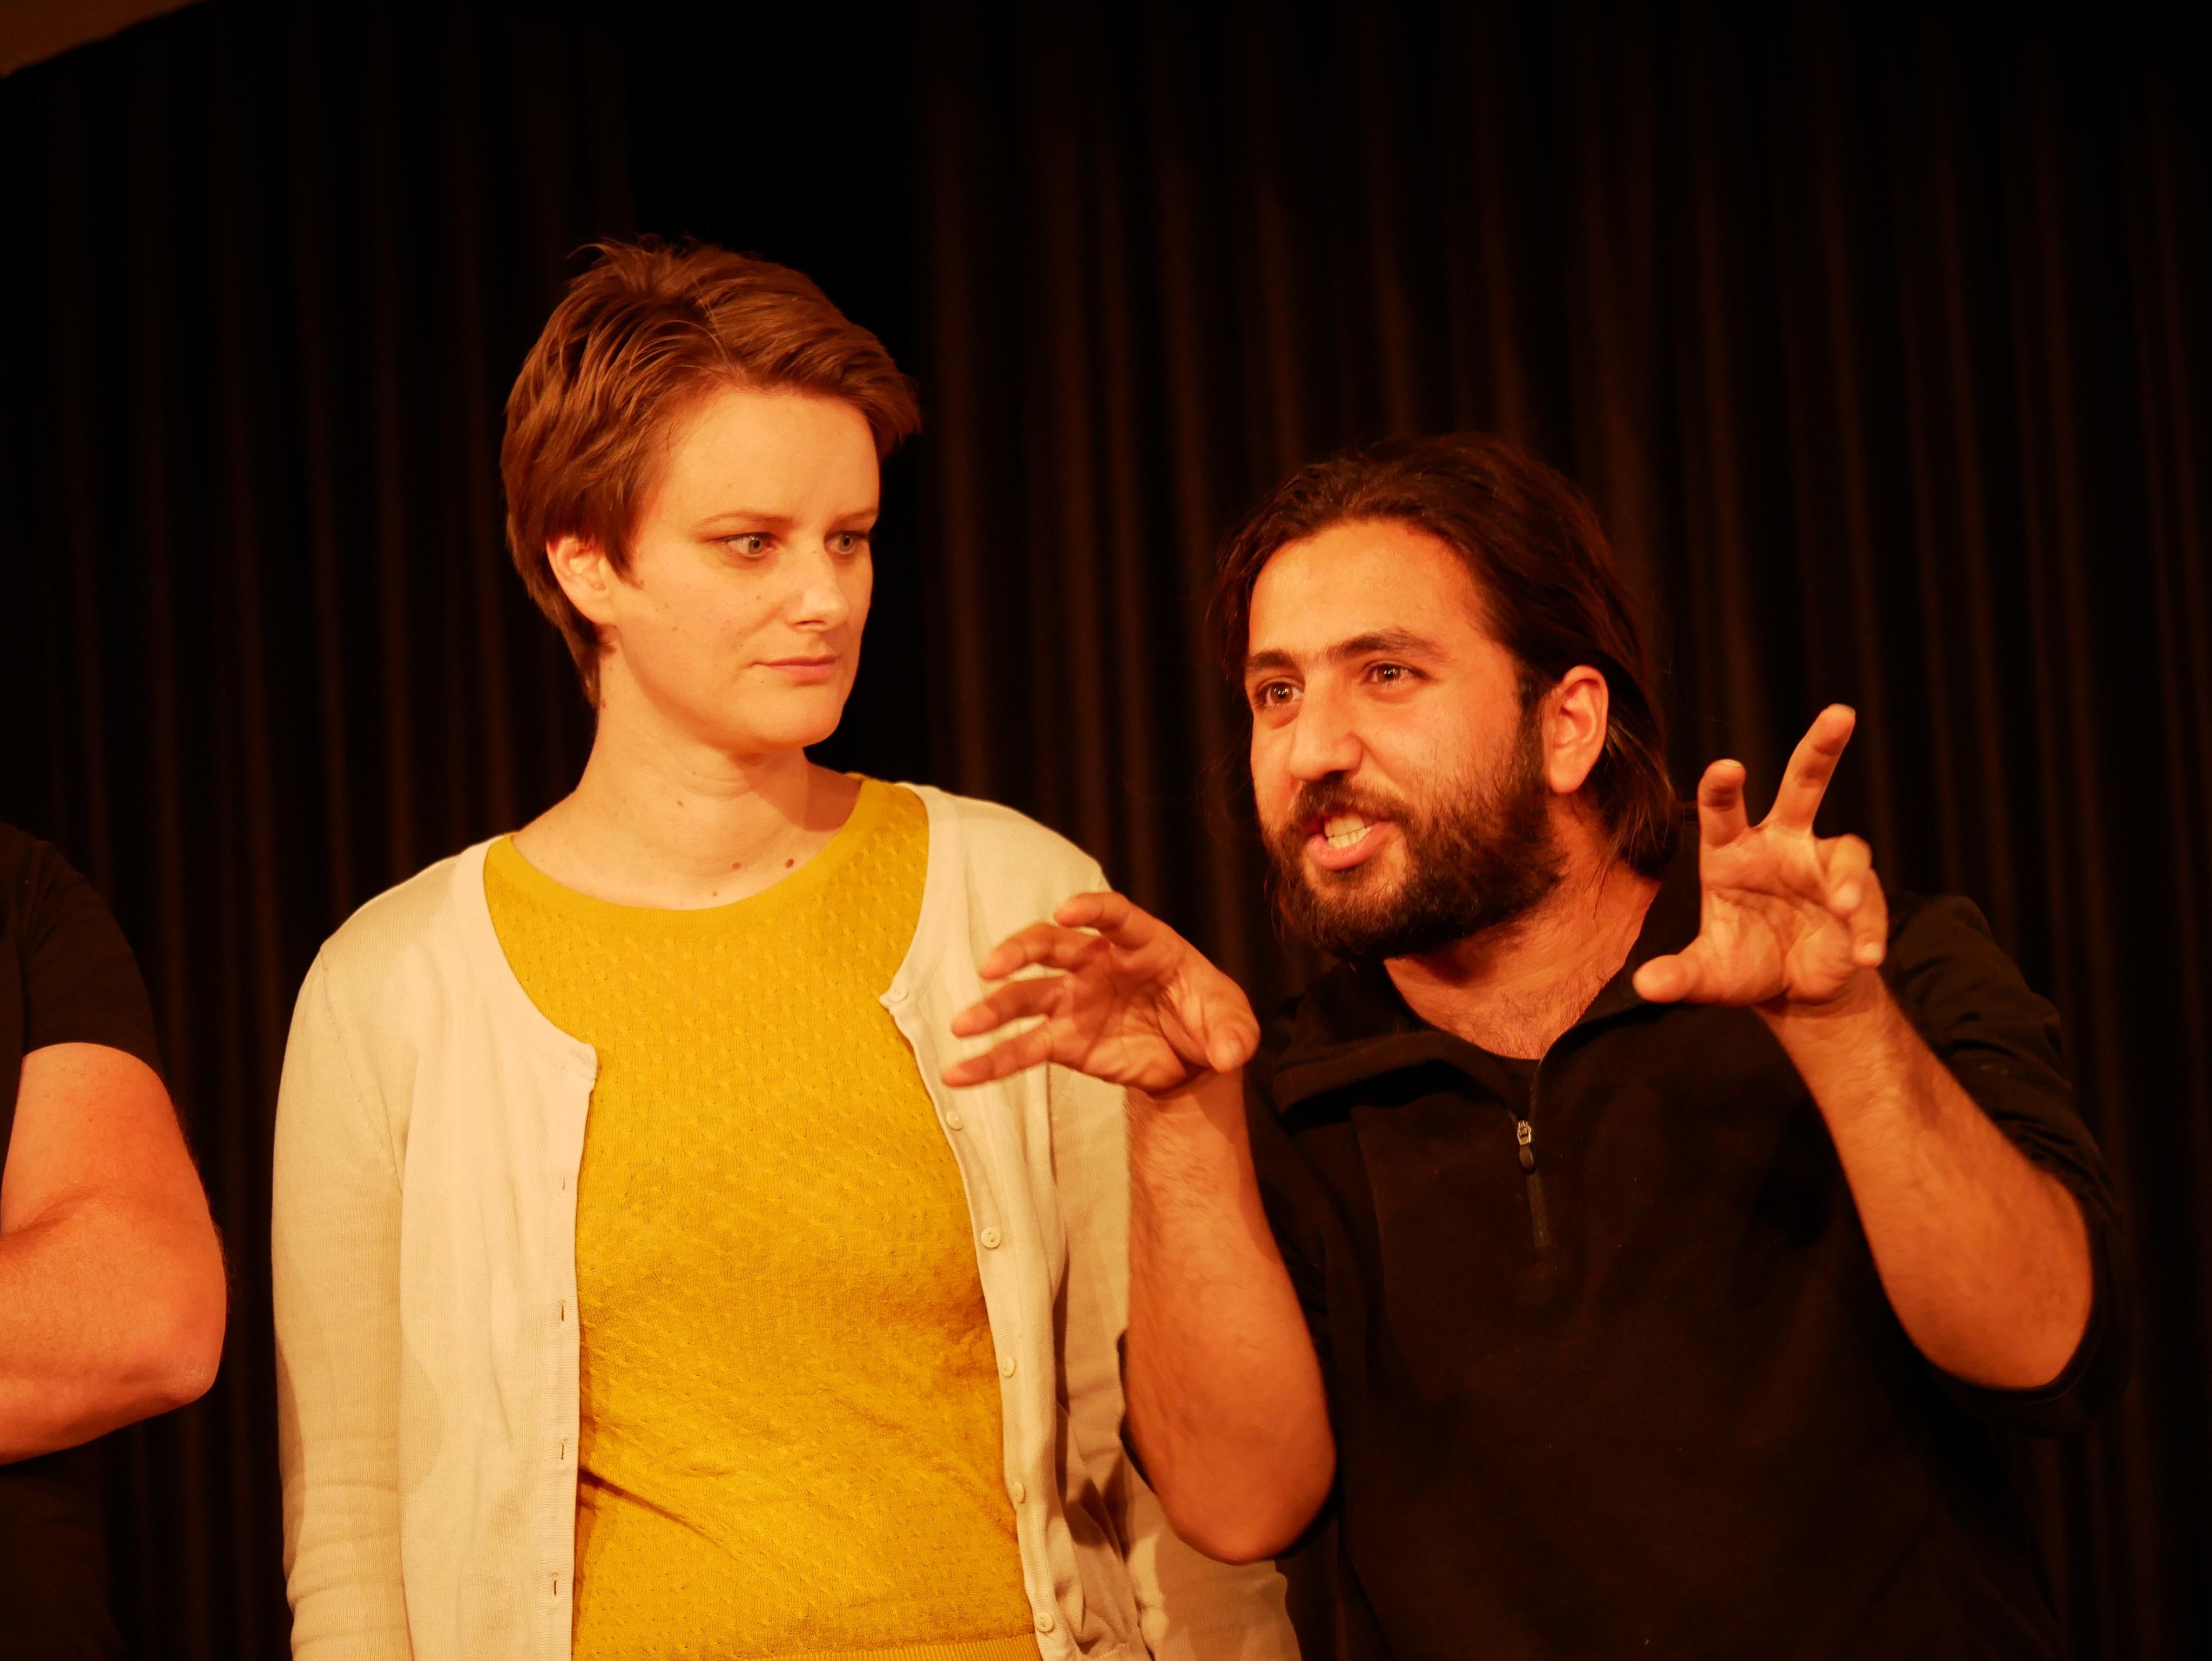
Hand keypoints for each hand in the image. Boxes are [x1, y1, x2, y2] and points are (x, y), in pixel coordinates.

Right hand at [942, 892, 1260, 1093]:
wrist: (1193, 1055)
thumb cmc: (1209, 1017)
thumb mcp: (1234, 1021)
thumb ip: (1234, 1035)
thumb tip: (1231, 1056)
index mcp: (1143, 943)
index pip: (1115, 916)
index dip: (1092, 909)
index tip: (1067, 912)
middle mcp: (1099, 963)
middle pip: (1051, 945)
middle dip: (1020, 950)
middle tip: (993, 966)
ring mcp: (1075, 1000)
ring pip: (1026, 996)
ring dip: (993, 1009)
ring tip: (962, 1026)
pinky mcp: (1065, 1040)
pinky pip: (1022, 1048)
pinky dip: (991, 1062)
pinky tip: (959, 1074)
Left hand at [1632, 705, 1888, 1012]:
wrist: (1793, 990)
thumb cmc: (1744, 964)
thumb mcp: (1707, 976)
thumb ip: (1678, 976)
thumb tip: (1645, 986)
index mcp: (1732, 852)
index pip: (1723, 810)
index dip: (1722, 787)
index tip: (1727, 767)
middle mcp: (1781, 846)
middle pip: (1803, 785)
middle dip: (1820, 748)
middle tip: (1839, 713)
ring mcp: (1824, 867)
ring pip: (1849, 849)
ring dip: (1849, 880)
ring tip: (1843, 908)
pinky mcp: (1859, 898)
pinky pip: (1869, 905)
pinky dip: (1869, 929)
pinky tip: (1865, 955)